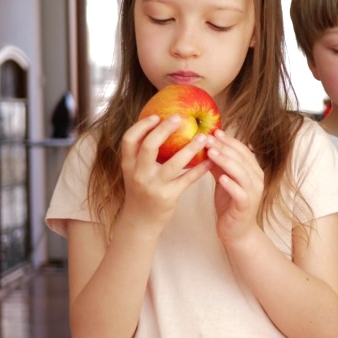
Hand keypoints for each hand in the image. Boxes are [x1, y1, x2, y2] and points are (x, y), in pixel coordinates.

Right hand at [119, 115, 212, 231]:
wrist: (140, 222)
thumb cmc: (141, 190)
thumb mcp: (134, 171)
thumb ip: (141, 154)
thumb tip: (159, 126)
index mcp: (128, 164)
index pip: (129, 140)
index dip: (142, 125)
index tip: (156, 115)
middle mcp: (138, 174)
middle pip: (149, 146)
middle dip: (164, 130)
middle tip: (180, 118)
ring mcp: (153, 186)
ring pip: (173, 163)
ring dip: (189, 148)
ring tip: (203, 137)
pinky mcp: (168, 197)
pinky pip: (187, 179)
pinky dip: (199, 169)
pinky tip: (209, 160)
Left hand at [207, 128, 265, 245]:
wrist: (237, 232)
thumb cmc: (230, 204)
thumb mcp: (222, 179)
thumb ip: (218, 164)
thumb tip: (206, 145)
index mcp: (252, 170)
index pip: (242, 150)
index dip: (229, 140)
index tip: (214, 131)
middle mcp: (256, 179)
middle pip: (242, 158)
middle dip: (224, 147)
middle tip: (208, 139)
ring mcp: (253, 192)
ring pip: (241, 173)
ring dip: (226, 162)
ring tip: (211, 153)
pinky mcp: (246, 205)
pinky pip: (240, 192)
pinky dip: (231, 184)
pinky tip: (221, 178)